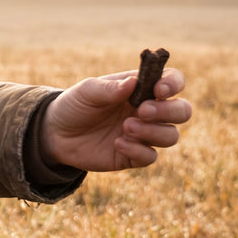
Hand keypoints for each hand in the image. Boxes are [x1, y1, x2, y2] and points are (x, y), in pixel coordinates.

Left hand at [39, 67, 192, 171]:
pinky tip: (118, 143)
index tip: (159, 90)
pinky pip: (151, 156)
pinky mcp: (134, 155)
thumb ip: (108, 88)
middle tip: (142, 111)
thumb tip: (132, 83)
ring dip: (153, 132)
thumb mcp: (86, 91)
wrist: (56, 134)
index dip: (173, 84)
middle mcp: (148, 110)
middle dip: (168, 112)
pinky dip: (138, 150)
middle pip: (182, 111)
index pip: (172, 81)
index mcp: (140, 88)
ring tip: (126, 127)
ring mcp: (143, 134)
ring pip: (171, 136)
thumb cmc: (75, 105)